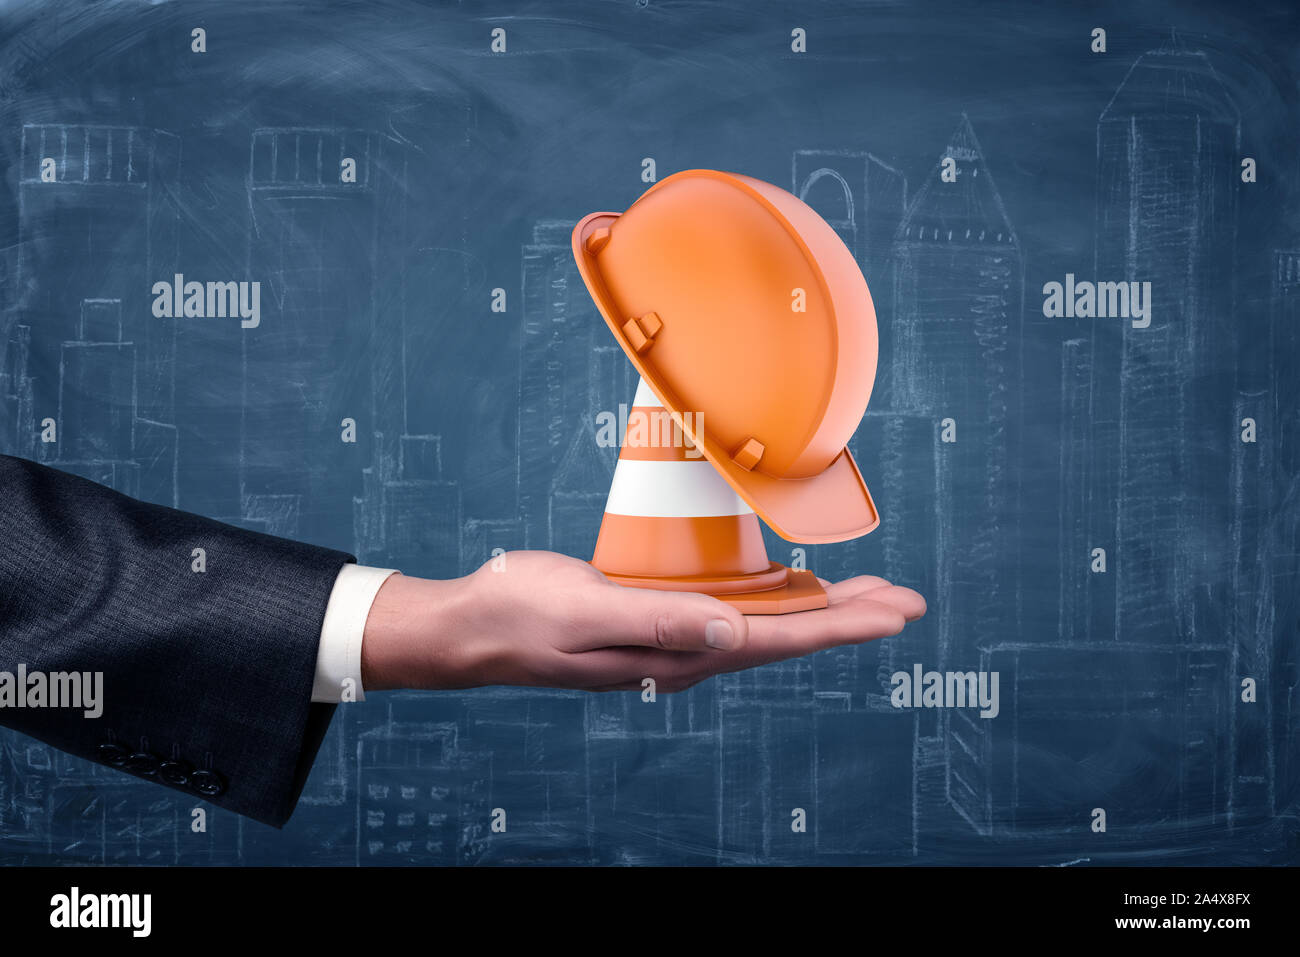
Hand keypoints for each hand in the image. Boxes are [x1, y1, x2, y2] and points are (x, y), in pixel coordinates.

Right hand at [360, 551, 924, 693]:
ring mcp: (672, 638)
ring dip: (819, 608)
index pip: (776, 640)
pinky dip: (773, 599)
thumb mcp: (587, 610)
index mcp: (676, 654)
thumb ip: (659, 621)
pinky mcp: (656, 619)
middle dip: (850, 617)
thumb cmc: (523, 613)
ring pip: (765, 623)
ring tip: (869, 594)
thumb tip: (733, 633)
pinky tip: (788, 589)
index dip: (841, 625)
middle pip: (785, 634)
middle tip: (909, 599)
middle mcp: (684, 652)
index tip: (897, 612)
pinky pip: (731, 610)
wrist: (475, 625)